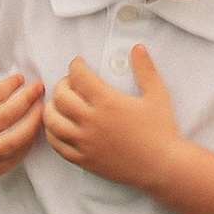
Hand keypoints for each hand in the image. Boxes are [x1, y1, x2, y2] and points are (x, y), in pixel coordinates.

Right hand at [0, 41, 44, 176]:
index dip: (9, 85)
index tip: (21, 77)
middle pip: (4, 117)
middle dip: (26, 100)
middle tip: (39, 88)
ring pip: (13, 141)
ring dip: (33, 123)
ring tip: (43, 108)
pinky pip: (13, 158)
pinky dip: (27, 144)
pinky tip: (34, 128)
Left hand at [44, 45, 183, 189]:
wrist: (162, 166)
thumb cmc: (162, 130)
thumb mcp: (157, 95)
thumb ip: (145, 69)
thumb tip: (137, 48)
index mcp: (107, 102)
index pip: (79, 77)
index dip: (76, 66)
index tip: (78, 63)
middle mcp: (92, 122)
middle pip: (61, 97)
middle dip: (62, 84)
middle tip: (69, 81)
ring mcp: (85, 142)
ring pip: (53, 122)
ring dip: (51, 108)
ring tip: (59, 103)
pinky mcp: (84, 160)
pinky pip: (58, 145)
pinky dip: (52, 133)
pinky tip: (58, 126)